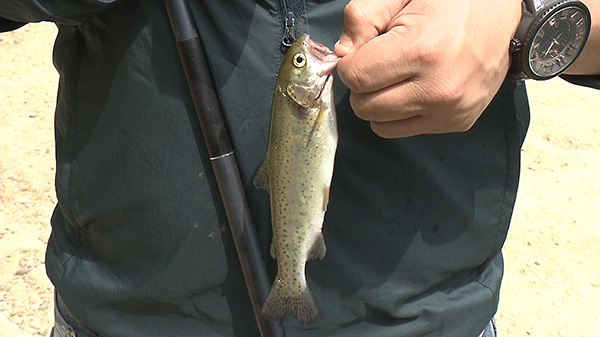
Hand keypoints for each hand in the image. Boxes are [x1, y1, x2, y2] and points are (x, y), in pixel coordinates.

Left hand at [335, 0, 521, 137]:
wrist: (504, 18)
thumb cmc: (452, 2)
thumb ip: (363, 18)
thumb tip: (342, 55)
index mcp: (422, 50)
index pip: (356, 77)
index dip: (350, 64)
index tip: (362, 53)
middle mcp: (437, 88)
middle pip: (365, 107)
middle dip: (363, 86)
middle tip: (380, 64)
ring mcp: (449, 111)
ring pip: (380, 125)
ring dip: (378, 104)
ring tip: (397, 77)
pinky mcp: (458, 122)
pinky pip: (405, 130)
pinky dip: (400, 114)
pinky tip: (415, 89)